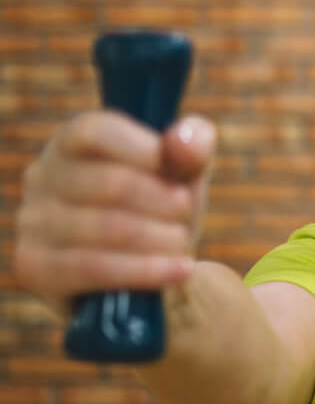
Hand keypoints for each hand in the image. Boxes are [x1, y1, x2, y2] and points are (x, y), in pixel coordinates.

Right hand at [14, 112, 214, 314]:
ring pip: (109, 227)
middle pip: (112, 182)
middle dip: (165, 203)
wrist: (144, 272)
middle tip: (185, 214)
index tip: (180, 174)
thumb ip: (192, 148)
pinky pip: (96, 268)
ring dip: (162, 238)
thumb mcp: (183, 173)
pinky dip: (148, 270)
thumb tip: (185, 140)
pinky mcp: (36, 267)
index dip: (145, 151)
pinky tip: (180, 270)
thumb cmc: (160, 209)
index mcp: (72, 142)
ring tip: (182, 243)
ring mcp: (33, 222)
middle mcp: (43, 176)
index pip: (97, 132)